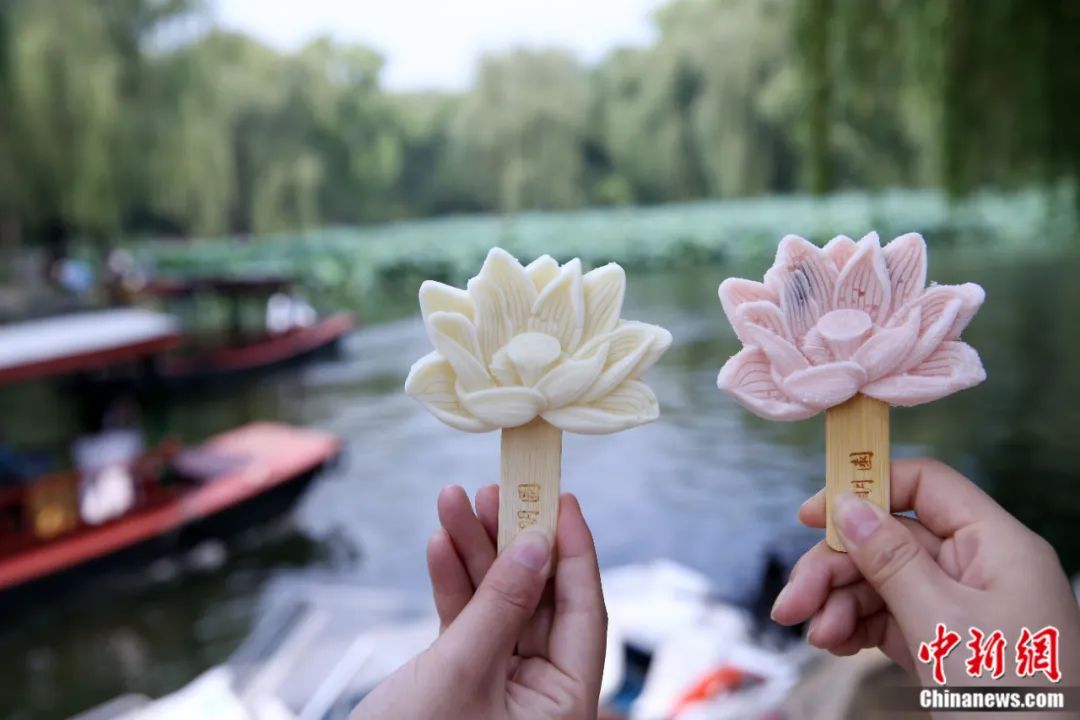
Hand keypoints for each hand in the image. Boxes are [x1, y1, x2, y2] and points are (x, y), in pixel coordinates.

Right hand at [351, 486, 606, 719]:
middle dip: (513, 541)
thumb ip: (502, 604)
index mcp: (564, 702)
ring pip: (500, 603)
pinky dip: (453, 586)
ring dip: (476, 553)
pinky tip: (440, 546)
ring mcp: (503, 686)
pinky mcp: (467, 680)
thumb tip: (538, 546)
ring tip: (455, 502)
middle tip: (498, 490)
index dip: (575, 550)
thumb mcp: (462, 669)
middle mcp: (541, 693)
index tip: (563, 499)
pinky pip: (469, 622)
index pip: (585, 611)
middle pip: (539, 599)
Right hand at [772, 458, 1079, 687]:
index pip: (926, 486)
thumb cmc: (1013, 699)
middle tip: (793, 602)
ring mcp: (961, 608)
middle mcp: (979, 569)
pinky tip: (834, 643)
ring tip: (816, 636)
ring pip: (882, 581)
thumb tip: (847, 504)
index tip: (811, 516)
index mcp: (996, 546)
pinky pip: (889, 617)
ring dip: (839, 603)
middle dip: (835, 568)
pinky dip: (856, 626)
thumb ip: (891, 558)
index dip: (867, 488)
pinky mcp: (945, 644)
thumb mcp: (942, 623)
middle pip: (890, 539)